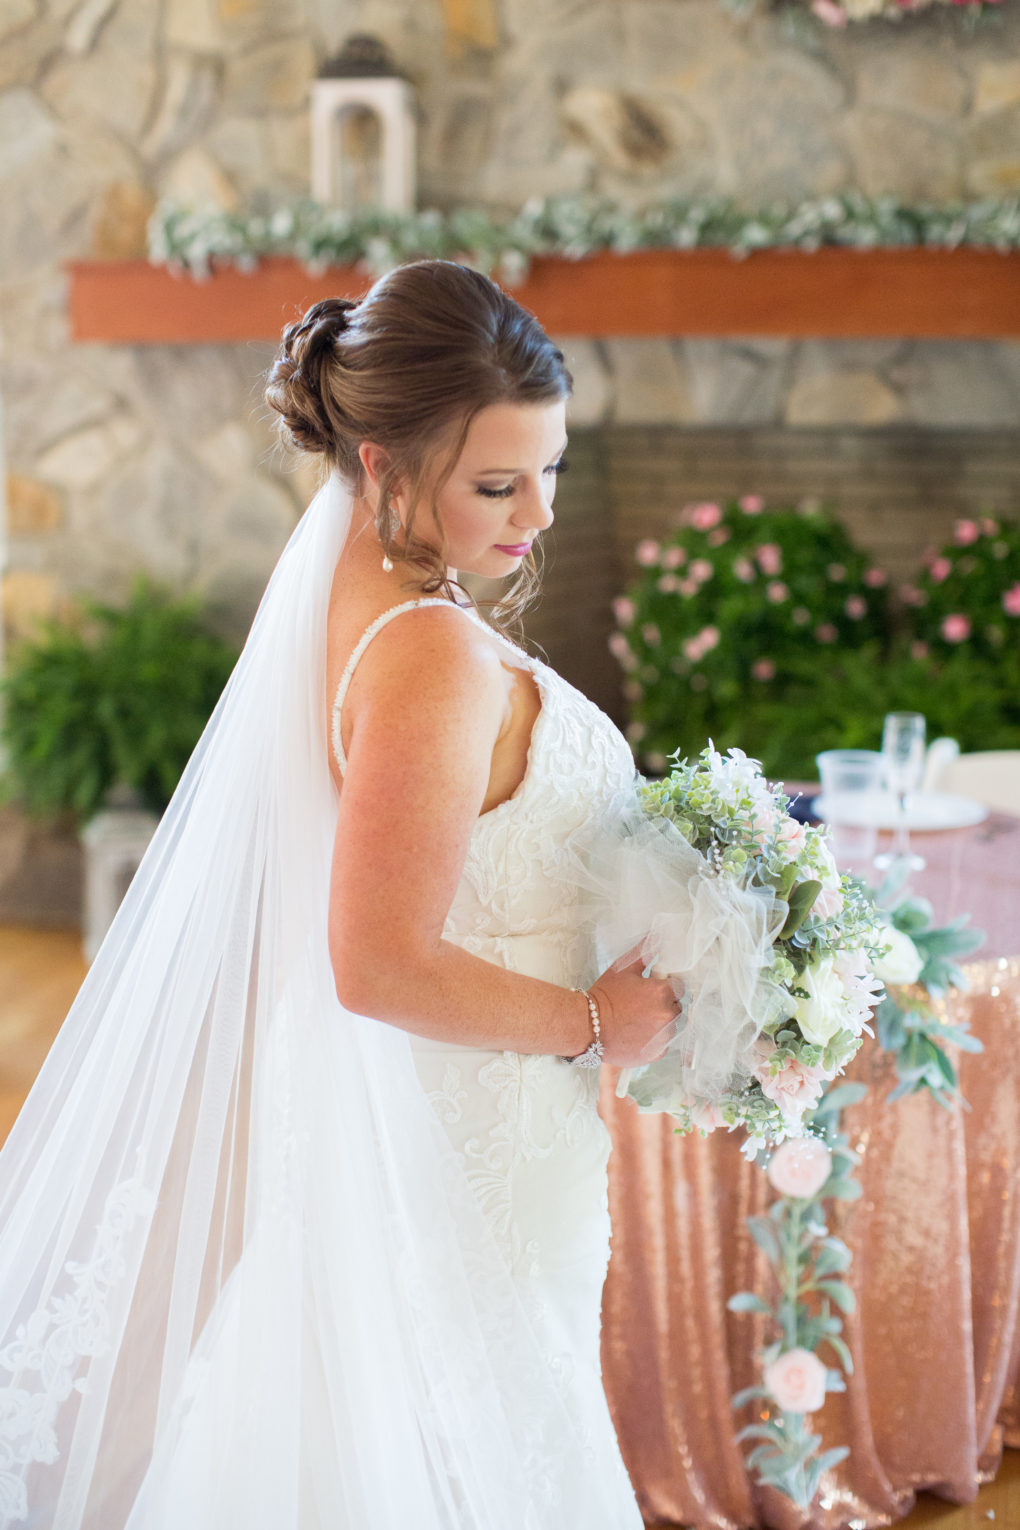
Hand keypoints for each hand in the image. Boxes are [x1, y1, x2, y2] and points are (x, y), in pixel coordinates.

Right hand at [590, 952, 681, 1067]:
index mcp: (662, 992)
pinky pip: (663, 1043)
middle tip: (641, 1005)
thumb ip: (643, 953)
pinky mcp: (657, 1053)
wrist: (586, 1027)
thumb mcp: (622, 969)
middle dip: (663, 1004)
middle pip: (676, 1006)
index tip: (652, 990)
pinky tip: (636, 1034)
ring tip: (637, 1021)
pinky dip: (653, 1040)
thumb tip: (656, 937)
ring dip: (659, 1023)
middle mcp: (666, 1014)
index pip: (678, 986)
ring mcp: (663, 1036)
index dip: (665, 987)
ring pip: (670, 1026)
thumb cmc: (603, 997)